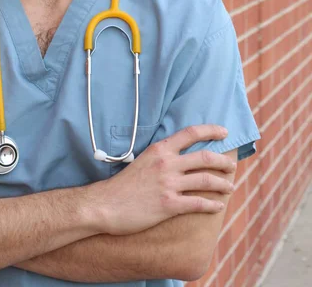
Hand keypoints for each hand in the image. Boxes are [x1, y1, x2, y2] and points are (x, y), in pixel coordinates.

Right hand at [91, 124, 235, 235]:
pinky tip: (218, 206)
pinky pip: (198, 203)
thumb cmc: (123, 184)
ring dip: (223, 184)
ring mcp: (168, 184)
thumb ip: (161, 156)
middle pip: (205, 157)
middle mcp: (167, 163)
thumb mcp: (142, 160)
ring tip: (229, 187)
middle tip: (232, 166)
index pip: (191, 133)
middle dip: (224, 162)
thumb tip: (179, 156)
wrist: (105, 204)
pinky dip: (212, 205)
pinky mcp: (168, 205)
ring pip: (206, 180)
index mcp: (160, 149)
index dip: (211, 130)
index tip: (224, 132)